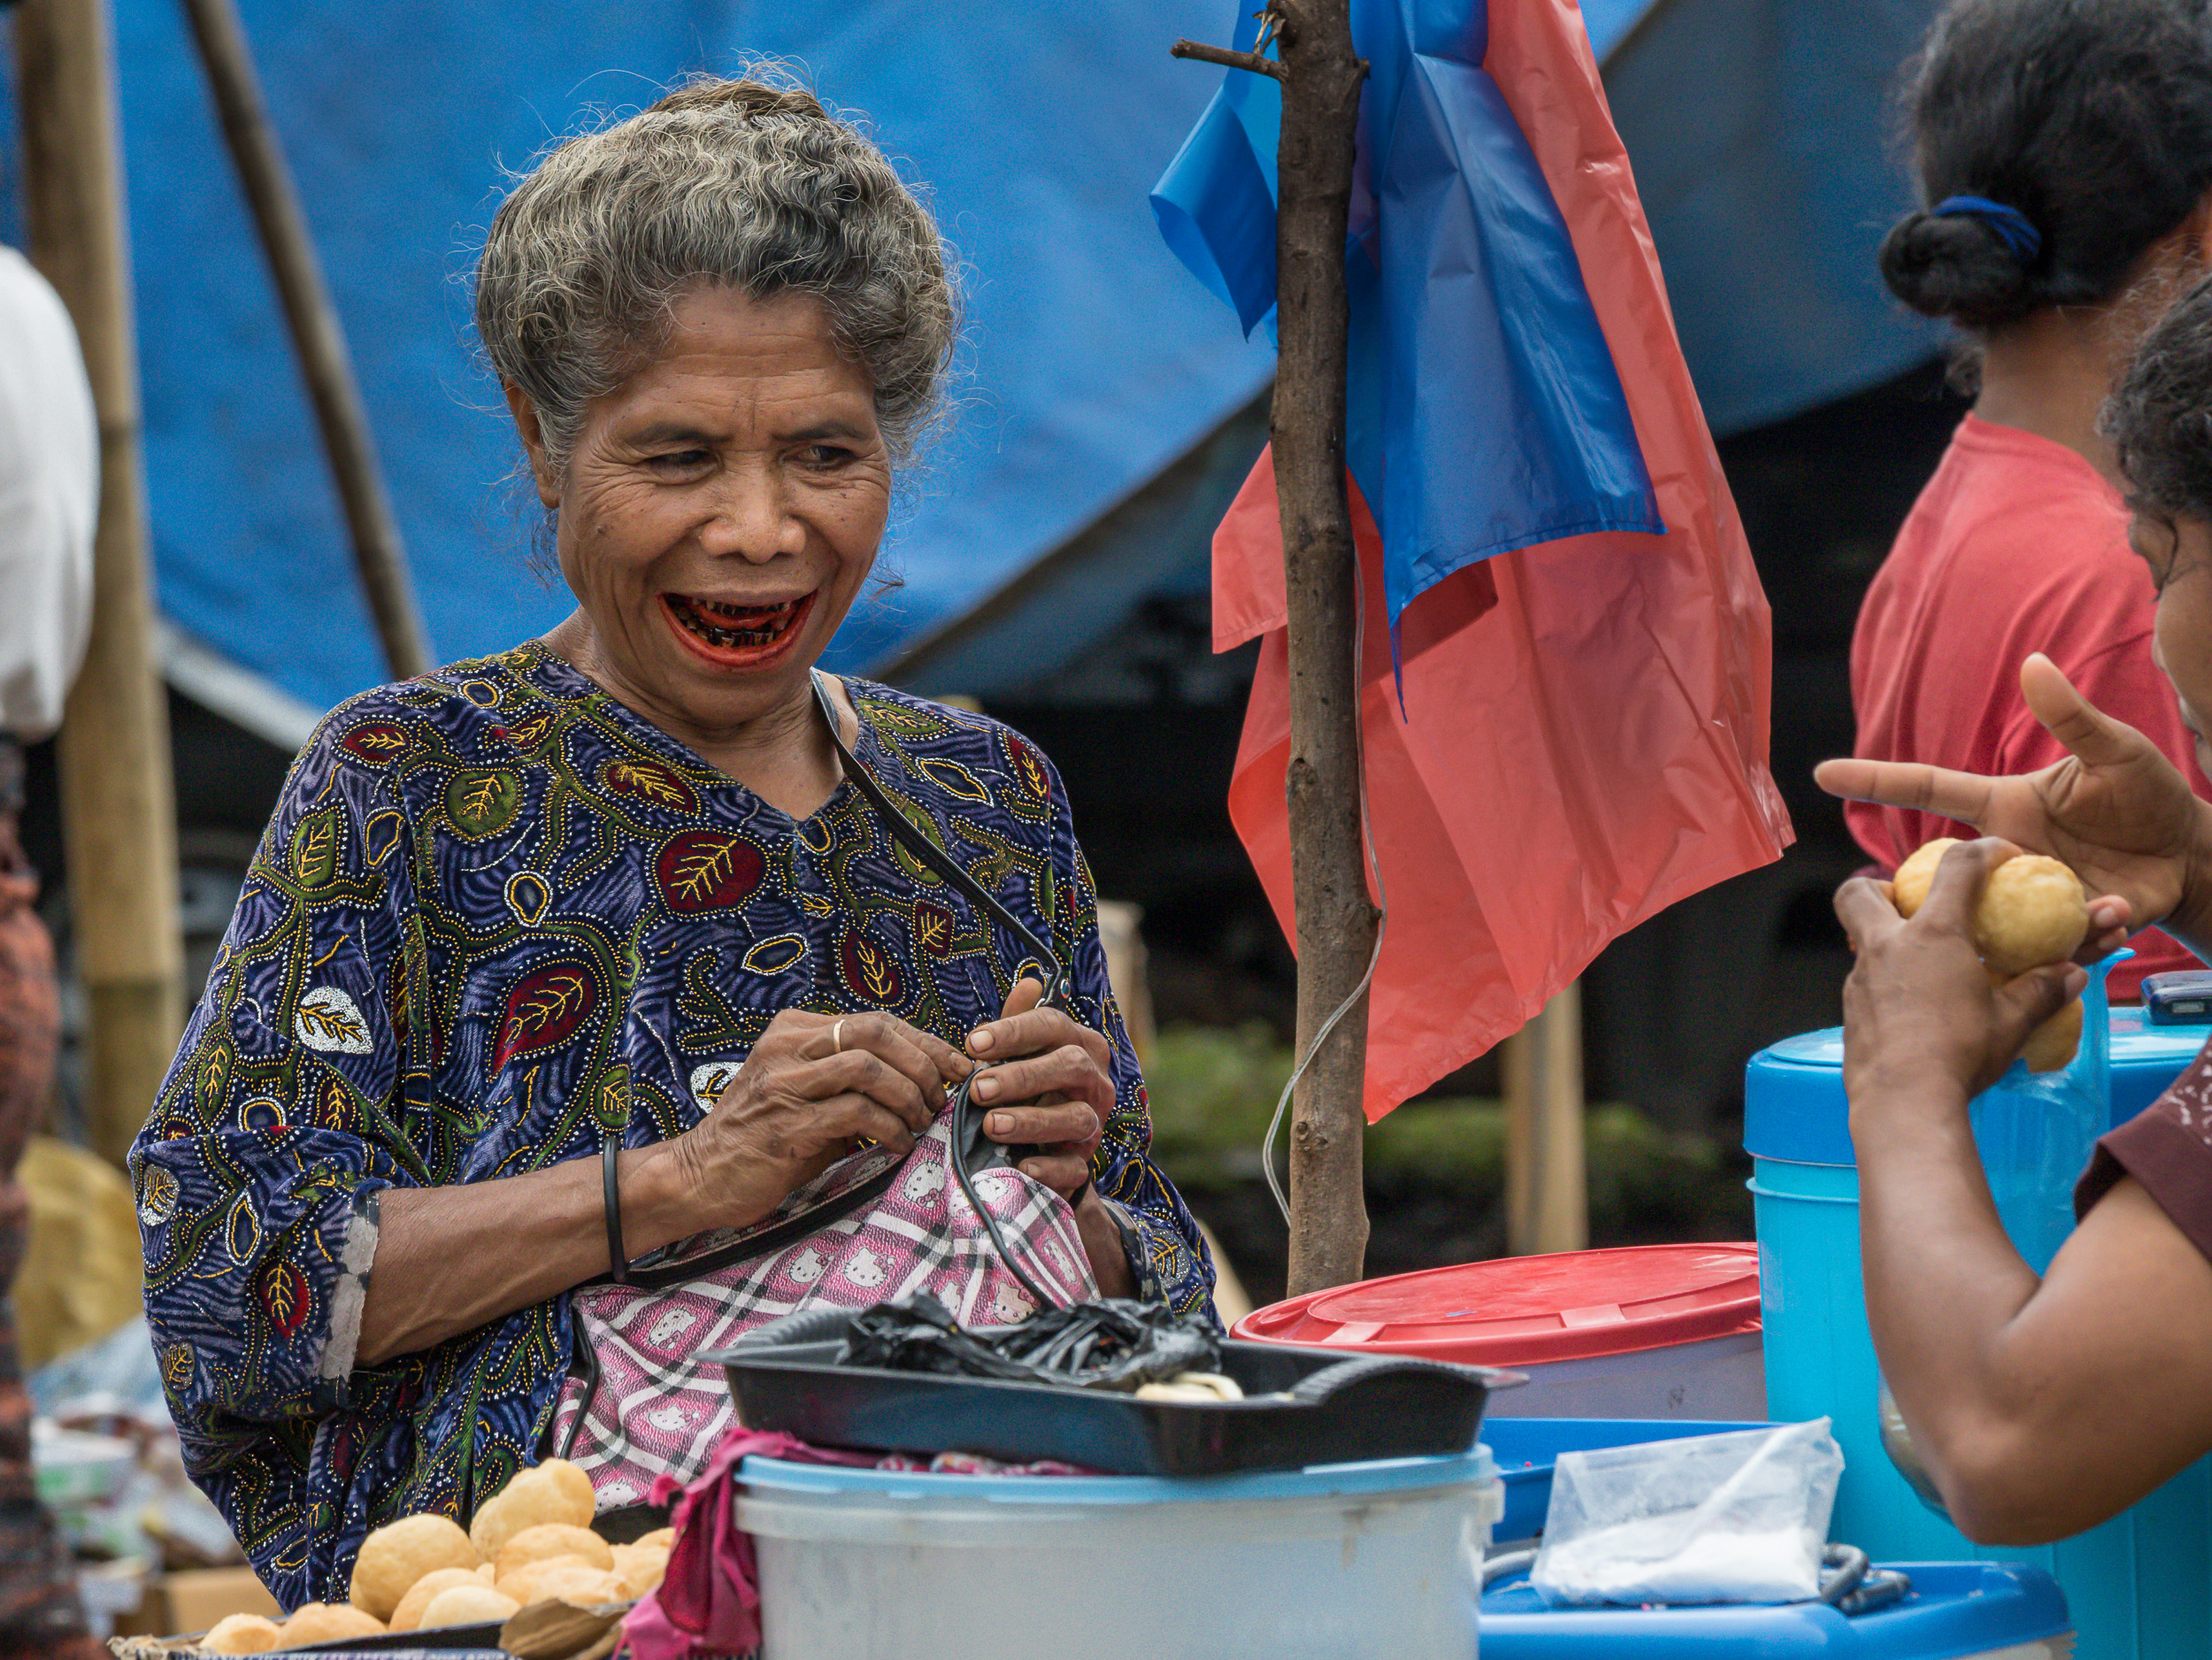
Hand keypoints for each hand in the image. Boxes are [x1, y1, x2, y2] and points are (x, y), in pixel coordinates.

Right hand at [673, 1009, 970, 1230]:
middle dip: (923, 1063)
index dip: (925, 1041)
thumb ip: (850, 1078)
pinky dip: (890, 1128)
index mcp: (794, 1030)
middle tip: (942, 1098)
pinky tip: (899, 1145)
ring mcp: (782, 1084)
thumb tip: (925, 1079)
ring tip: (921, 1123)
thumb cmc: (764, 1138)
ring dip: (908, 1096)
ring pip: (868, 1068)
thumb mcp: (806, 1093)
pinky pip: (856, 1113)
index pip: (876, 1020)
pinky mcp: (785, 1125)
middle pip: (875, 1031)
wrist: (699, 1175)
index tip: (957, 1067)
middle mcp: (786, 1047)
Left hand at [966, 978, 1114, 1197]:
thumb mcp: (1021, 1055)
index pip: (1053, 1025)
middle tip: (978, 1088)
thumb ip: (1018, 1024)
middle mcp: (1094, 1080)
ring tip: (991, 1125)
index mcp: (1079, 1044)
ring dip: (1032, 1121)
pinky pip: (1075, 1167)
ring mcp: (1093, 1122)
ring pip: (1076, 1117)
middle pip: (1069, 1067)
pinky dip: (1050, 1167)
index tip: (972, 1043)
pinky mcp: (1083, 1163)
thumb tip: (1029, 982)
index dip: (1014, 1032)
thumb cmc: (1027, 1088)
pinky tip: (1023, 1165)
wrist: (1045, 1146)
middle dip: (1022, 1076)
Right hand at [1815, 655, 2202, 955]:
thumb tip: (2032, 663)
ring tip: (2103, 903)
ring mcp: (2025, 897)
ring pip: (1996, 920)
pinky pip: (2049, 946)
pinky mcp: (2057, 930)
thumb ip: (2071, 716)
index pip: (1928, 787)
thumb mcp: (2115, 751)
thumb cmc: (2148, 795)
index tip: (1823, 773)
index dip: (1875, 781)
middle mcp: (2003, 856)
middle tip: (1965, 906)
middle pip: (1943, 876)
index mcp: (2002, 808)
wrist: (2190, 855)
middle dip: (1935, 898)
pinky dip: (2088, 935)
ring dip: (2043, 918)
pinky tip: (2121, 916)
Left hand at [1834, 838, 2086, 1108]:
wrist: (1904, 1101)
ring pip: (1859, 938)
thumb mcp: (2013, 1022)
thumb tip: (2071, 975)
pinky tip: (1911, 1005)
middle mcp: (1886, 947)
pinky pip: (1863, 979)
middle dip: (1880, 886)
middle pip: (1860, 891)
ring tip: (1922, 962)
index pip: (1956, 869)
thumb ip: (2041, 992)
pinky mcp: (1849, 1010)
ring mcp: (1859, 978)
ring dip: (1885, 938)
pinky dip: (1885, 979)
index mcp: (1932, 935)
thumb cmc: (1961, 1054)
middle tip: (1910, 902)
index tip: (1999, 855)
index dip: (1981, 851)